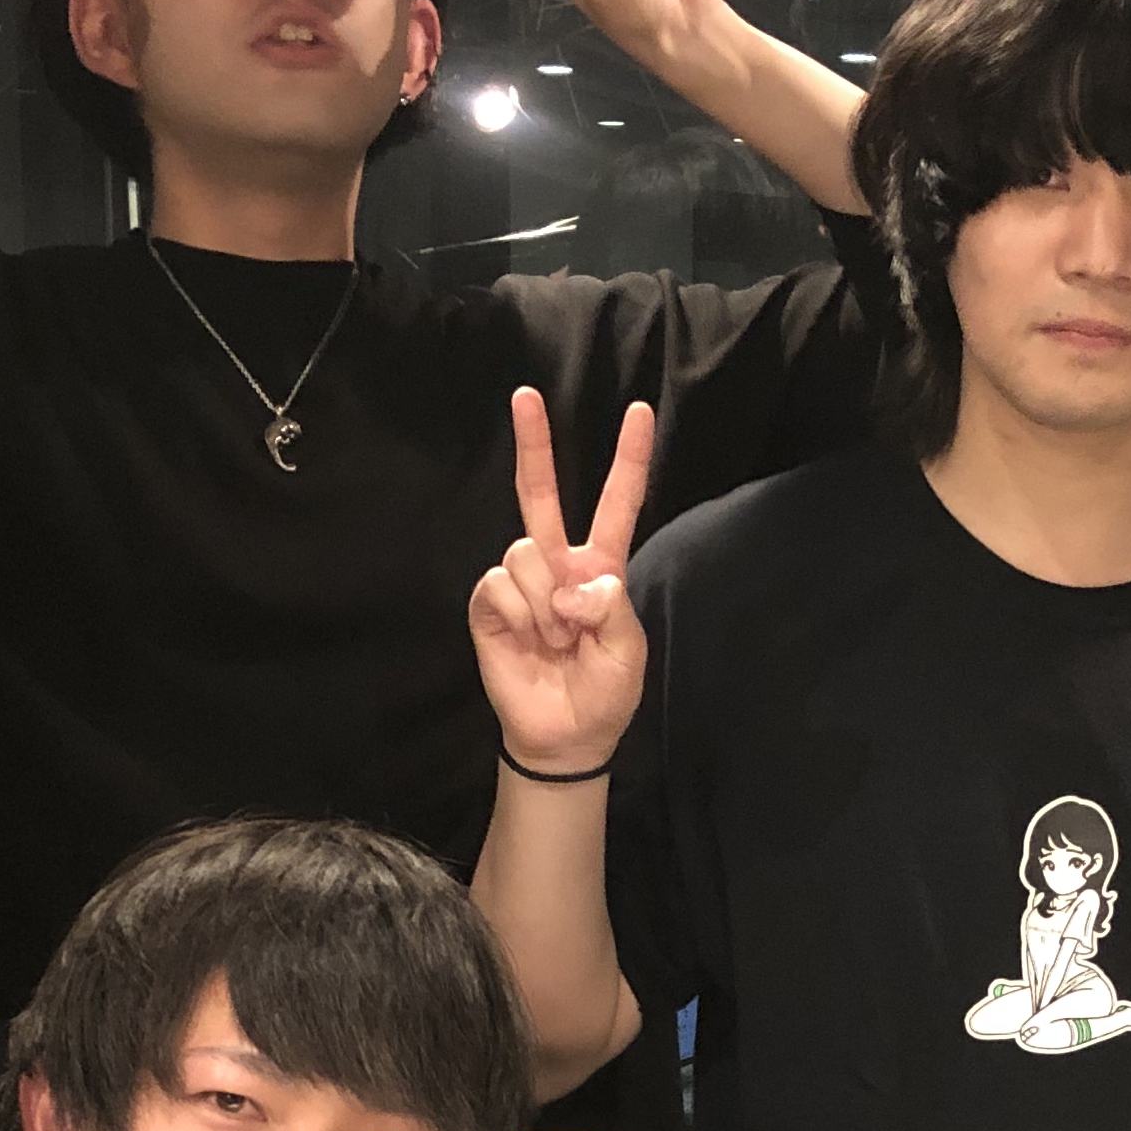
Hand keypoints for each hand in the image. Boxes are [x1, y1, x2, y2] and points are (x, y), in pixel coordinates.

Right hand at [468, 388, 652, 773]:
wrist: (566, 735)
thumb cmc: (605, 692)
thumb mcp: (628, 651)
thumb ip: (611, 608)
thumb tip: (573, 585)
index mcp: (600, 567)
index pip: (617, 503)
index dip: (629, 460)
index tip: (640, 411)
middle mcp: (558, 565)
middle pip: (541, 493)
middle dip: (533, 444)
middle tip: (526, 395)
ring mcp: (521, 583)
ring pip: (526, 551)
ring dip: (546, 603)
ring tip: (556, 640)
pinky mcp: (490, 605)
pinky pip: (501, 584)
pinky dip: (521, 615)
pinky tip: (529, 641)